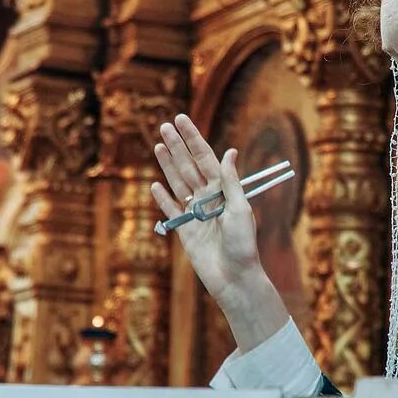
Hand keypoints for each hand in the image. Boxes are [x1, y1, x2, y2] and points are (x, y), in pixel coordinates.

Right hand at [152, 115, 289, 350]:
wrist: (234, 277)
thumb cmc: (243, 244)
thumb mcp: (240, 209)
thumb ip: (231, 182)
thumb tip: (228, 152)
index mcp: (223, 190)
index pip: (206, 158)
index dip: (193, 139)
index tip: (182, 120)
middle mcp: (209, 198)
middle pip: (189, 166)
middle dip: (177, 146)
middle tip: (165, 125)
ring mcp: (195, 213)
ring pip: (178, 183)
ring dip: (168, 164)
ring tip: (158, 145)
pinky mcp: (185, 231)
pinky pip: (171, 211)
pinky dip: (162, 199)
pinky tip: (155, 185)